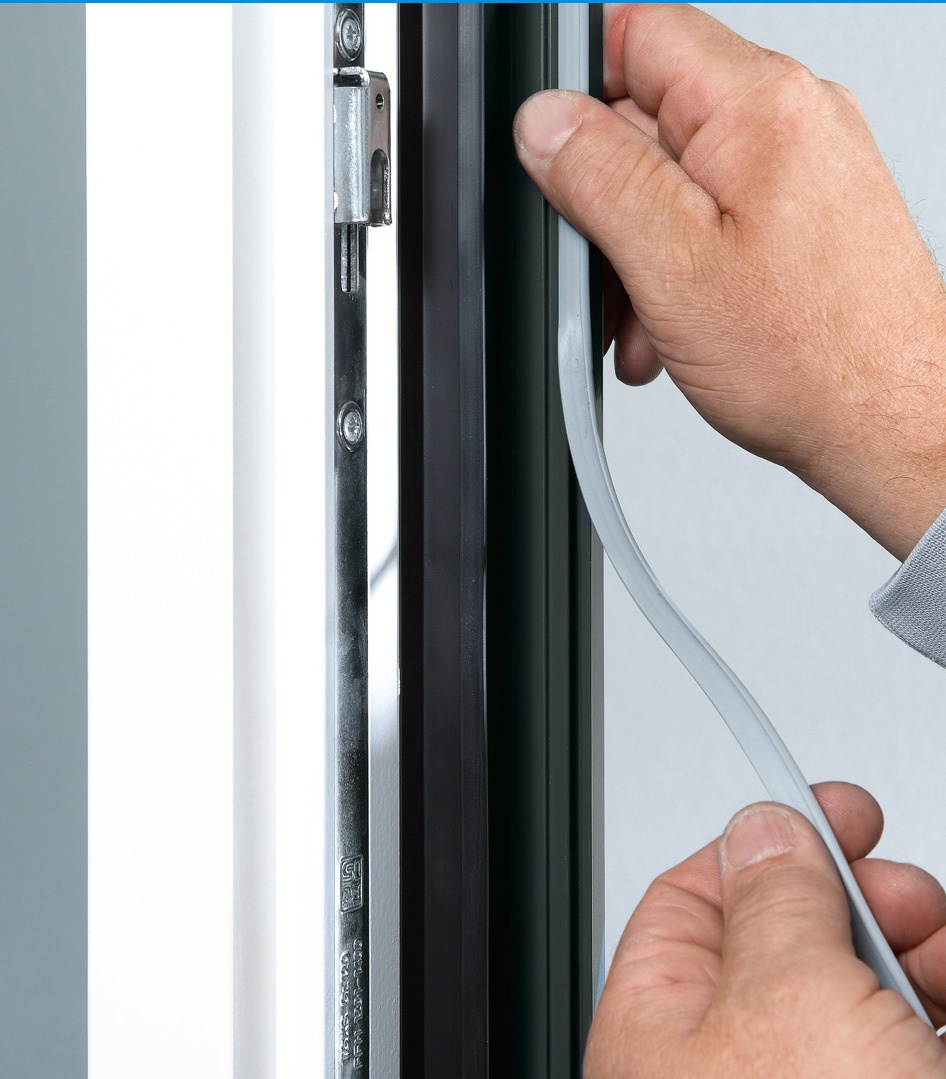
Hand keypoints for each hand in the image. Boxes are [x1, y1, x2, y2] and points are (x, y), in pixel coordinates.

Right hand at [513, 4, 945, 559]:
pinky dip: (681, 266)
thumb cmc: (814, 358)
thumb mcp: (673, 265)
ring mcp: (804, 167)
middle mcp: (793, 119)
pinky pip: (716, 217)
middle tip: (605, 275)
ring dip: (640, 250)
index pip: (638, 36)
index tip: (560, 165)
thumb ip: (599, 178)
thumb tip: (544, 121)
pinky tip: (676, 324)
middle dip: (608, 203)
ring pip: (679, 180)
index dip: (580, 96)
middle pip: (652, 119)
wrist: (888, 423)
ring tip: (645, 320)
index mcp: (760, 106)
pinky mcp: (806, 215)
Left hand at [587, 783, 945, 1077]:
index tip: (836, 813)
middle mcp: (728, 1064)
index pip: (694, 897)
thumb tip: (764, 829)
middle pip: (790, 935)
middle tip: (911, 897)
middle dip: (864, 900)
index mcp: (660, 1030)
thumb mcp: (790, 1005)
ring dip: (916, 950)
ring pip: (858, 987)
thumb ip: (775, 904)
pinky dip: (939, 1002)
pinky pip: (901, 1038)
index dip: (768, 844)